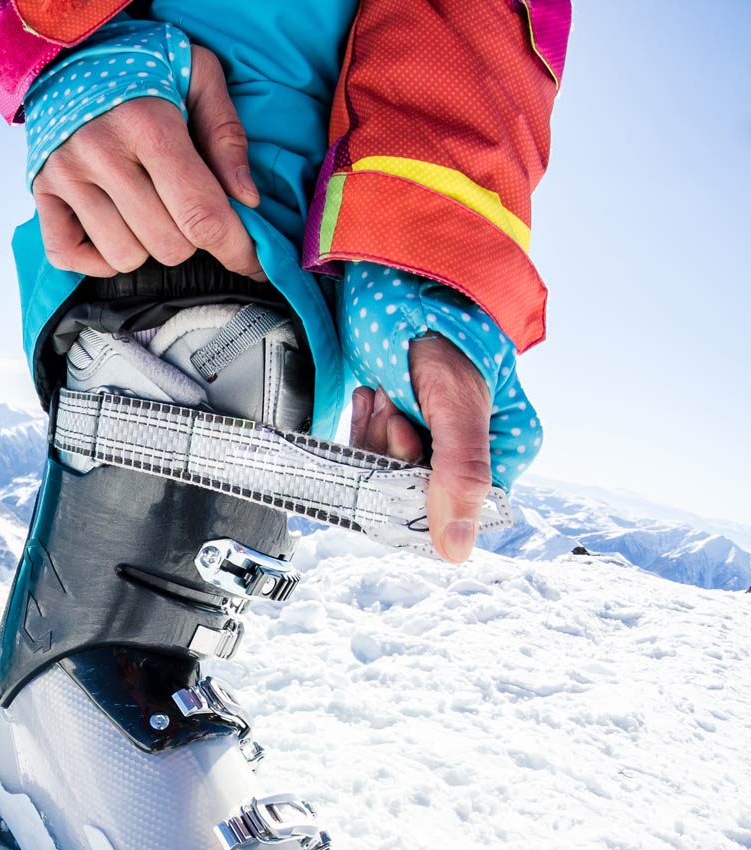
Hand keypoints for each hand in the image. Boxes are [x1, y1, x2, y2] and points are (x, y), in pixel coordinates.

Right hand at [33, 45, 262, 280]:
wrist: (70, 54)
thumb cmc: (142, 66)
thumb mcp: (199, 76)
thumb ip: (226, 135)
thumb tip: (246, 200)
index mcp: (147, 125)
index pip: (200, 212)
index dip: (235, 247)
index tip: (253, 262)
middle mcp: (101, 155)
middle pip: (167, 244)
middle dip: (191, 239)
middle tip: (187, 210)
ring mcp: (65, 177)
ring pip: (125, 257)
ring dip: (147, 246)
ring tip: (149, 211)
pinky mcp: (41, 193)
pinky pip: (70, 257)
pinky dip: (100, 258)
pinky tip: (116, 229)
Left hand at [349, 334, 494, 563]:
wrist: (402, 280)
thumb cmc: (443, 330)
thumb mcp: (456, 404)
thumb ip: (459, 474)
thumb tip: (456, 551)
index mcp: (504, 451)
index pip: (454, 512)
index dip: (416, 487)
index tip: (404, 437)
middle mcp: (469, 452)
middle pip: (412, 494)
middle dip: (389, 452)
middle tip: (393, 406)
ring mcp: (432, 439)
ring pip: (385, 474)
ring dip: (374, 434)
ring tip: (383, 393)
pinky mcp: (399, 425)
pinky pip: (371, 452)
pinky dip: (364, 425)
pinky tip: (371, 396)